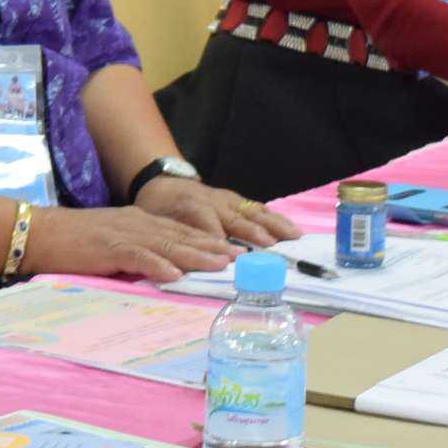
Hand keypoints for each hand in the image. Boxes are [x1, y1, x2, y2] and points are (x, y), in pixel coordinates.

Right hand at [24, 204, 236, 284]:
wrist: (40, 232)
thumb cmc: (74, 242)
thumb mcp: (114, 242)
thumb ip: (139, 251)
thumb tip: (165, 270)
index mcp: (140, 222)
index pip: (181, 231)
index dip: (209, 240)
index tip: (234, 252)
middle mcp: (138, 223)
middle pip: (182, 235)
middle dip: (213, 247)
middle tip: (240, 258)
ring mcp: (124, 234)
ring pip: (167, 244)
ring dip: (195, 255)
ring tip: (219, 264)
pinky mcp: (108, 247)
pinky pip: (137, 256)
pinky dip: (157, 265)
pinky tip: (174, 275)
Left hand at [132, 173, 292, 247]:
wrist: (165, 183)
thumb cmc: (160, 209)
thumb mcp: (155, 222)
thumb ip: (171, 238)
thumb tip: (181, 263)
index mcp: (189, 207)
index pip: (206, 223)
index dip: (219, 238)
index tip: (233, 254)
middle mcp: (213, 201)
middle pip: (236, 216)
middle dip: (254, 230)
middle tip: (271, 245)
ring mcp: (228, 200)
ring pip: (253, 211)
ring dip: (273, 224)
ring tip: (293, 236)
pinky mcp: (237, 200)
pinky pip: (258, 209)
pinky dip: (275, 219)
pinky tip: (290, 229)